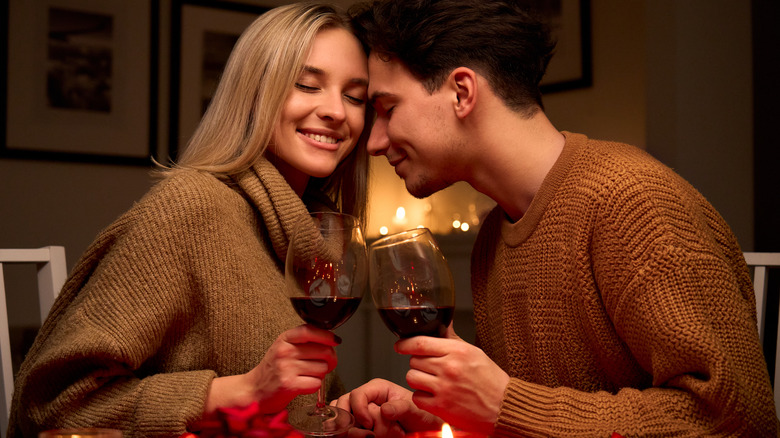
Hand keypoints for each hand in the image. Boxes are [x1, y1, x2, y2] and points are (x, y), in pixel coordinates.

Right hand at [205, 324, 339, 414]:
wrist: (253, 390)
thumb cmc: (273, 369)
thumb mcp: (283, 347)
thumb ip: (303, 341)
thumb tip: (331, 340)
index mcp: (285, 339)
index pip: (310, 330)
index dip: (327, 335)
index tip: (336, 341)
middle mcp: (285, 351)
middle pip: (324, 351)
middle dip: (330, 360)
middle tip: (325, 365)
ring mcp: (287, 367)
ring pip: (322, 368)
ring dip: (320, 374)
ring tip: (307, 375)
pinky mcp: (289, 384)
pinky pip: (316, 383)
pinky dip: (314, 386)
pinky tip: (303, 385)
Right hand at [334, 379, 442, 437]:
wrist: (424, 429)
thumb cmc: (421, 416)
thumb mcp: (416, 411)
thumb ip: (402, 408)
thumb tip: (385, 409)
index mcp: (378, 389)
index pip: (357, 395)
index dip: (359, 410)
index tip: (368, 424)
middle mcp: (366, 399)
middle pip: (343, 405)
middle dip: (351, 421)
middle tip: (368, 435)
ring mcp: (360, 412)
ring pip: (340, 417)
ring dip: (349, 429)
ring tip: (369, 437)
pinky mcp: (359, 425)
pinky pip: (344, 428)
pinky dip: (349, 433)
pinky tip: (365, 437)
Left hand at [396, 326, 508, 434]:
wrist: (503, 407)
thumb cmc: (491, 380)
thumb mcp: (474, 352)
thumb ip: (452, 339)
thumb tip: (441, 323)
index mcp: (457, 351)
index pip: (420, 343)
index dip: (405, 344)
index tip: (400, 345)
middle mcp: (449, 368)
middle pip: (414, 360)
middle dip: (418, 363)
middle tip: (430, 368)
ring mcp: (444, 388)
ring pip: (412, 377)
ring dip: (418, 379)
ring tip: (431, 381)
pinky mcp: (441, 407)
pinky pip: (417, 397)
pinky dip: (422, 397)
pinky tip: (434, 395)